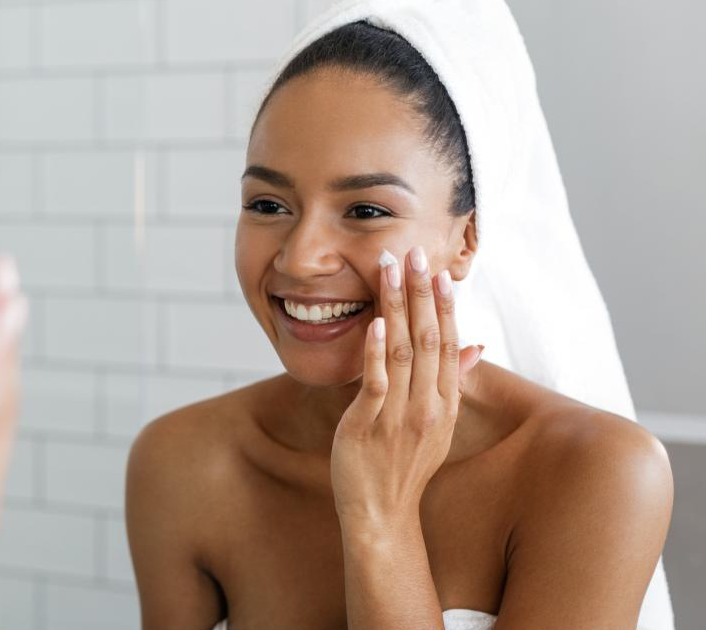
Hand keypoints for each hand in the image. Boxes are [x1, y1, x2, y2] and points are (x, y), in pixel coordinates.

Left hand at [330, 246, 482, 529]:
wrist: (382, 514)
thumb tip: (475, 345)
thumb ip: (452, 382)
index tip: (440, 270)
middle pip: (429, 338)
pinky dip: (376, 351)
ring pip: (403, 351)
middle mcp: (428, 405)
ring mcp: (400, 415)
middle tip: (415, 253)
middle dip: (421, 293)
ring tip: (391, 269)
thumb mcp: (436, 424)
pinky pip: (376, 383)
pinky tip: (376, 322)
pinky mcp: (369, 425)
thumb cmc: (403, 466)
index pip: (450, 343)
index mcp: (445, 402)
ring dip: (398, 306)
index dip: (445, 305)